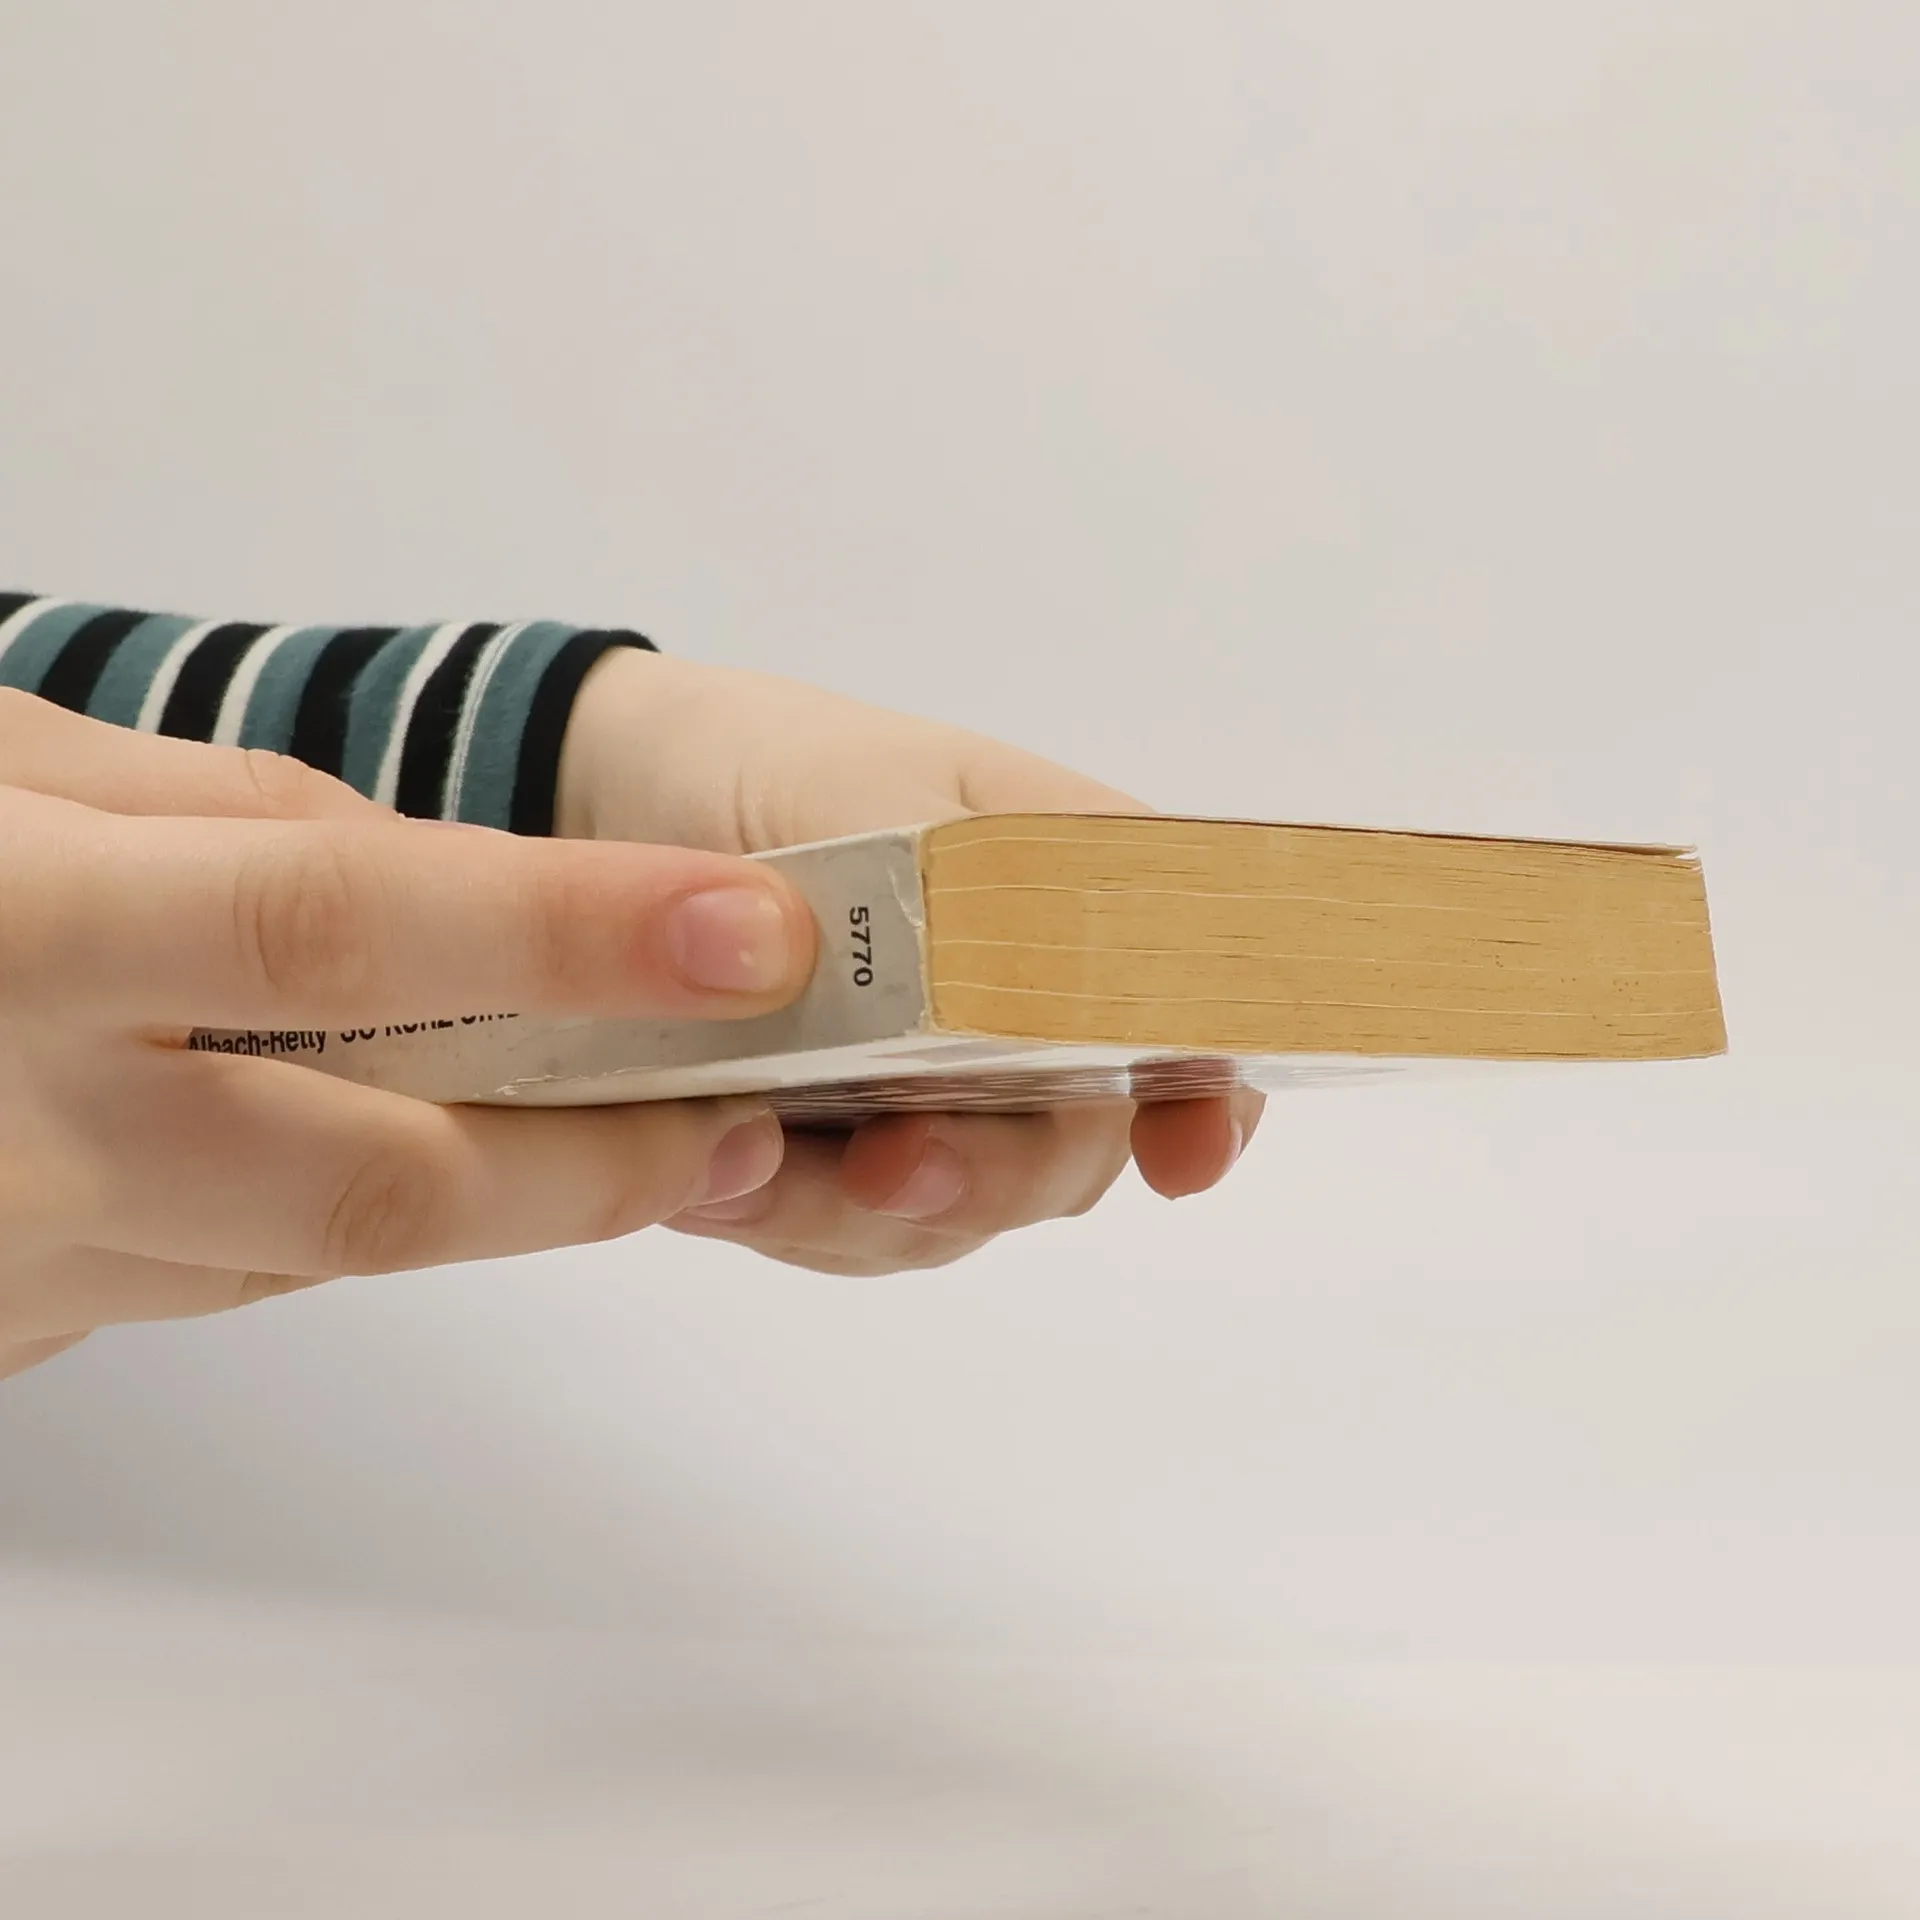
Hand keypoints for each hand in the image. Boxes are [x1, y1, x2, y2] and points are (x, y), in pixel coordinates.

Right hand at [0, 691, 816, 1379]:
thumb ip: (207, 805)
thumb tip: (415, 861)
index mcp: (17, 927)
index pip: (338, 923)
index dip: (566, 931)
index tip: (755, 934)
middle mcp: (19, 1124)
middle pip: (377, 1174)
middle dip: (600, 1166)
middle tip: (753, 1125)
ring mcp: (12, 1255)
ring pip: (317, 1248)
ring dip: (499, 1202)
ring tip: (642, 1140)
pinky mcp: (7, 1330)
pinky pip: (224, 1276)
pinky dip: (337, 1213)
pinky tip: (400, 1145)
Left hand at [559, 652, 1263, 1274]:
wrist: (618, 792)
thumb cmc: (768, 763)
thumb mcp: (867, 788)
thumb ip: (949, 888)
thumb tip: (978, 993)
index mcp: (1076, 906)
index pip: (1192, 1024)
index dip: (1207, 1100)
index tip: (1181, 1157)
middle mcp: (1024, 1016)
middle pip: (1075, 1149)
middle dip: (994, 1177)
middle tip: (894, 1168)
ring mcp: (937, 1092)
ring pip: (956, 1211)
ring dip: (864, 1217)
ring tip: (745, 1172)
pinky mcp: (843, 1148)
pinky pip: (853, 1233)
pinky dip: (791, 1223)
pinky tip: (710, 1181)